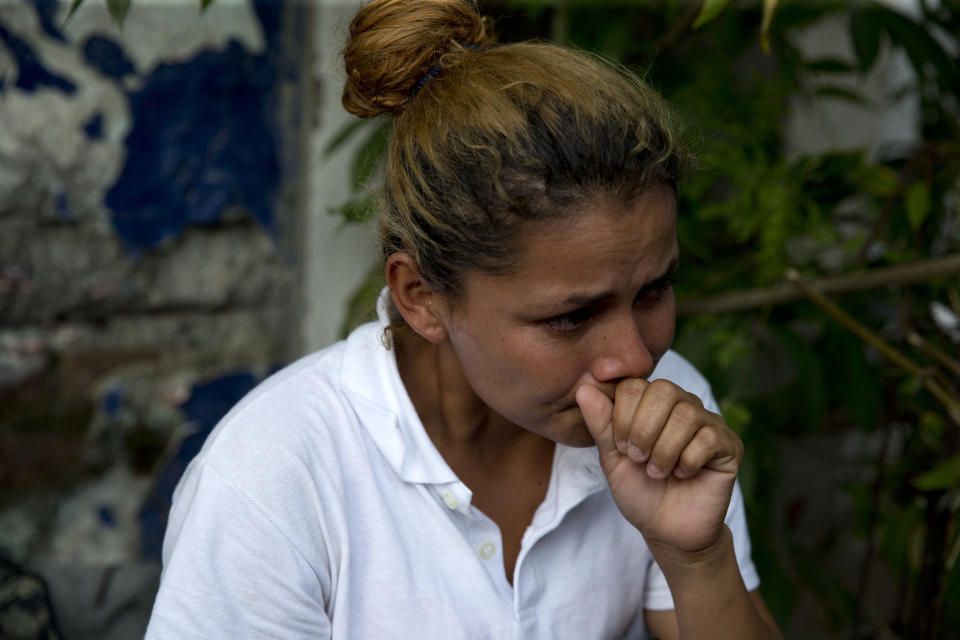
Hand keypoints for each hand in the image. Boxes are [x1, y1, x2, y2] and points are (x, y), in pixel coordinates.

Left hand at [575, 379, 742, 553]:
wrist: (668, 530)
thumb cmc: (640, 491)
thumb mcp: (612, 458)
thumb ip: (601, 423)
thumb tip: (584, 388)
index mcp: (652, 403)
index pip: (634, 384)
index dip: (623, 415)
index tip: (621, 448)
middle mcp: (683, 405)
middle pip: (664, 390)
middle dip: (643, 429)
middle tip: (638, 458)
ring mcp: (709, 423)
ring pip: (686, 415)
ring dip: (664, 450)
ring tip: (657, 472)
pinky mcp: (729, 445)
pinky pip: (708, 438)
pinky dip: (688, 461)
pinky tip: (683, 475)